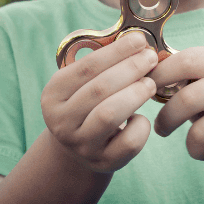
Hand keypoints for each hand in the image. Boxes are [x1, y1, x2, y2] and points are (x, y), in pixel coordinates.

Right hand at [41, 31, 158, 172]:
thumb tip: (137, 41)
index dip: (116, 51)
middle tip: (150, 58)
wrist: (78, 147)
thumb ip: (102, 63)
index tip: (139, 40)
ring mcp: (81, 145)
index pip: (86, 67)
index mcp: (53, 94)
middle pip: (99, 89)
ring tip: (150, 83)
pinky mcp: (103, 162)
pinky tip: (141, 116)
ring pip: (110, 115)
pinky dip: (141, 125)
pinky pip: (129, 143)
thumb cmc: (87, 103)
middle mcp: (61, 121)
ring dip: (135, 93)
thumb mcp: (82, 83)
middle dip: (130, 69)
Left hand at [149, 47, 203, 176]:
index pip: (187, 60)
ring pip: (201, 134)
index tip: (145, 89)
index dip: (160, 75)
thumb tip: (142, 72)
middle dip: (167, 118)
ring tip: (197, 146)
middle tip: (161, 128)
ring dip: (191, 147)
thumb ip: (184, 79)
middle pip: (189, 99)